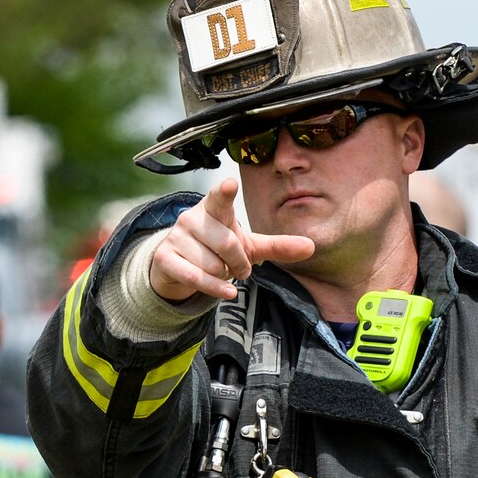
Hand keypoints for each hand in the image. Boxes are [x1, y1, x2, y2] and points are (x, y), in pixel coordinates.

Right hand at [149, 177, 316, 302]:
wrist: (178, 265)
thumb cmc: (217, 248)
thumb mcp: (248, 245)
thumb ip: (277, 245)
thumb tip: (311, 247)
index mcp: (215, 208)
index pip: (221, 197)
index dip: (226, 192)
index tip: (230, 184)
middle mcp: (193, 217)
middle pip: (227, 244)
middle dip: (238, 263)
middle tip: (237, 267)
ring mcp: (176, 236)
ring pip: (212, 265)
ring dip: (222, 276)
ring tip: (218, 271)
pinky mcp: (165, 257)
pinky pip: (194, 277)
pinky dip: (214, 288)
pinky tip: (226, 292)